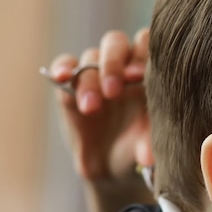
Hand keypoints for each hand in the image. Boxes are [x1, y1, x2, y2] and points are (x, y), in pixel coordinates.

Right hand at [46, 28, 155, 211]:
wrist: (113, 167)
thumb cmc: (137, 149)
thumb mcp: (146, 146)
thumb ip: (150, 143)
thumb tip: (148, 159)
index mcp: (148, 74)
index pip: (147, 47)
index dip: (142, 55)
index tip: (138, 77)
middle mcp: (122, 67)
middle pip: (116, 43)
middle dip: (113, 63)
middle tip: (113, 92)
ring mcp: (96, 73)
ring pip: (90, 57)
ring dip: (90, 80)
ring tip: (91, 108)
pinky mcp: (71, 84)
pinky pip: (65, 65)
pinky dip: (62, 67)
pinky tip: (61, 77)